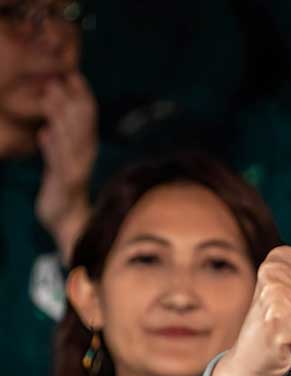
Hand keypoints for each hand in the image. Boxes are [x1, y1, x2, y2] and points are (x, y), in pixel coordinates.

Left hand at [35, 72, 96, 261]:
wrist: (67, 226)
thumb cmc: (62, 197)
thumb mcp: (56, 169)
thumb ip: (53, 149)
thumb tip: (46, 130)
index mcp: (82, 152)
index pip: (86, 120)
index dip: (81, 97)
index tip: (74, 74)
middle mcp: (83, 159)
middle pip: (82, 125)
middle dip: (73, 100)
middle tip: (63, 76)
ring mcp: (75, 171)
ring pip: (72, 138)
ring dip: (63, 116)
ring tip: (52, 94)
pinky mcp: (65, 185)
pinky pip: (60, 162)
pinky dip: (55, 148)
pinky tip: (46, 133)